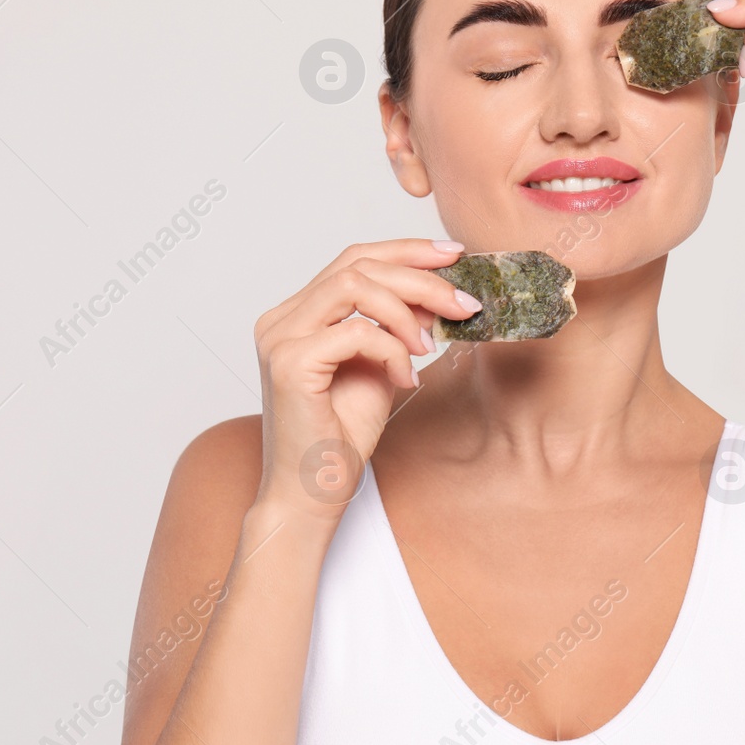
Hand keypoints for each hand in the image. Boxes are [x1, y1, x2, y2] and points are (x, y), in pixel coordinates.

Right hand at [251, 239, 481, 520]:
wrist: (313, 493)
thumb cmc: (341, 436)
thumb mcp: (382, 367)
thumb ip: (399, 327)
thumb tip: (438, 292)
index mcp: (297, 315)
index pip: (353, 260)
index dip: (405, 250)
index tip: (453, 255)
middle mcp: (281, 319)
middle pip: (357, 265)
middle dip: (420, 277)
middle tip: (464, 301)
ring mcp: (280, 338)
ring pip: (354, 285)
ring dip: (407, 309)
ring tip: (431, 345)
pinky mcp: (291, 364)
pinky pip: (357, 332)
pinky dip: (393, 349)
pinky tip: (406, 378)